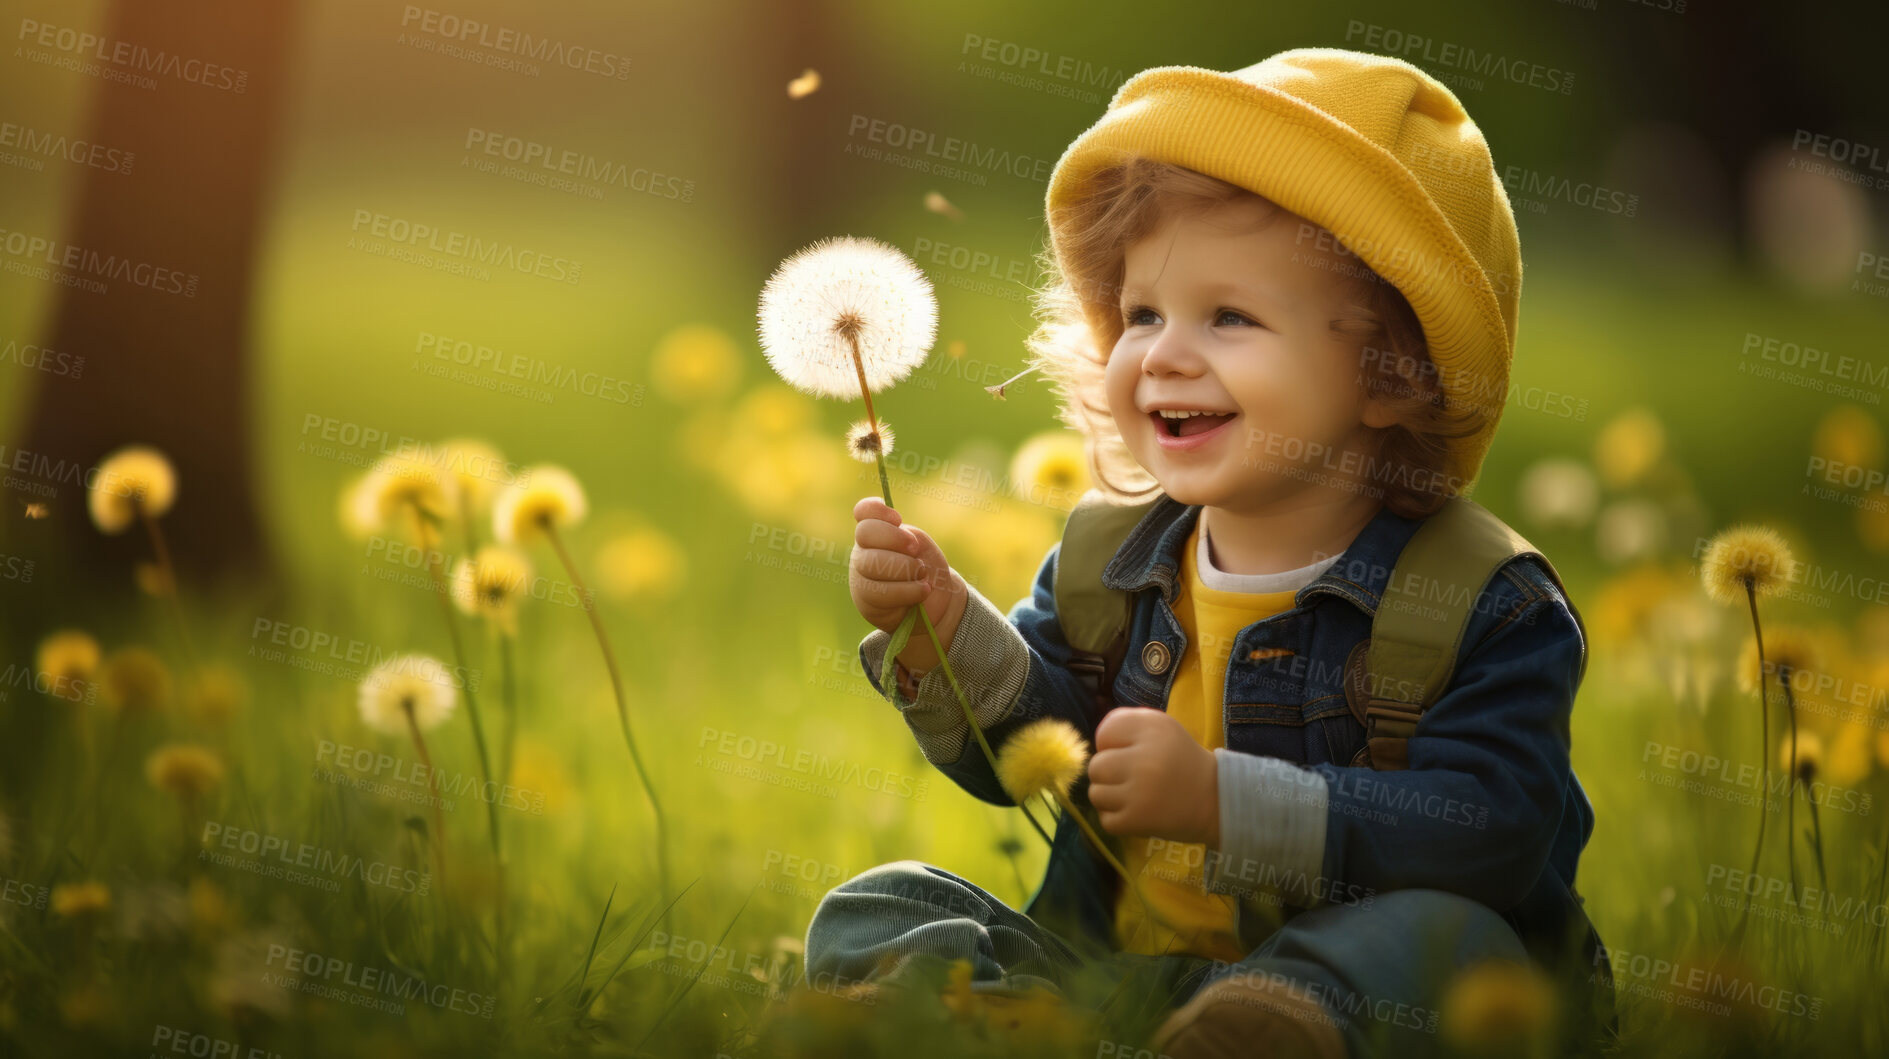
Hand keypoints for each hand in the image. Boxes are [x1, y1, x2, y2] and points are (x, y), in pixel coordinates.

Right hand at [849, 496, 966, 671]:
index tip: (898, 519)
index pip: (864, 512)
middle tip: (916, 550)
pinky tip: (922, 591)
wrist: (936, 603)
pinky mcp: (866, 602)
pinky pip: (881, 592)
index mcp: (876, 533)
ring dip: (904, 568)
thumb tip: (895, 541)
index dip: (877, 510)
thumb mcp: (919, 547)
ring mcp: (861, 576)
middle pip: (865, 533)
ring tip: (922, 574)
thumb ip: (904, 538)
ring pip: (871, 563)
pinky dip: (908, 590)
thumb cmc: (926, 569)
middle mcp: (863, 552)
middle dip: (895, 539)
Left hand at [1088, 707, 1219, 844]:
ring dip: (1110, 798)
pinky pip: (1105, 820)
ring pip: (1096, 794)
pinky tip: (1136, 813)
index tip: (1131, 754)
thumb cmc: (1182, 762)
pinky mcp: (1137, 820)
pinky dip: (1117, 820)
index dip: (1112, 745)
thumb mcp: (1162, 728)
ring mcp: (1140, 792)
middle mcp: (1145, 758)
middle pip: (1095, 766)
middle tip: (1132, 779)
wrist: (1216, 800)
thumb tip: (1093, 743)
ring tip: (1134, 796)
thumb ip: (1127, 726)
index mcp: (1152, 729)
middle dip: (1108, 774)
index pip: (1105, 733)